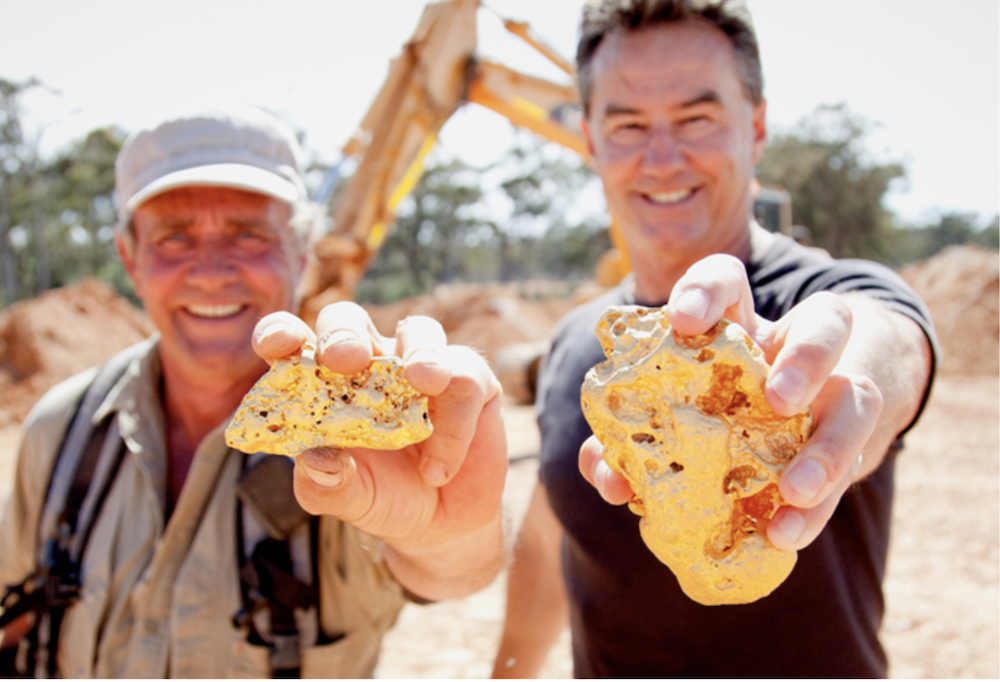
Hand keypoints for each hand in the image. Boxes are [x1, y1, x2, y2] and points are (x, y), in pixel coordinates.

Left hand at [253, 302, 507, 598]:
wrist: (442, 526)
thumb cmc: (384, 498)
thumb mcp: (349, 499)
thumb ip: (327, 485)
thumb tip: (314, 460)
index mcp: (326, 382)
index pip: (295, 342)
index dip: (281, 333)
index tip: (278, 344)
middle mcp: (371, 363)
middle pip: (350, 320)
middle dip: (346, 333)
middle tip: (346, 358)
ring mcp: (422, 366)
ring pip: (419, 331)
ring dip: (420, 352)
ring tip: (423, 382)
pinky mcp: (470, 381)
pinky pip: (463, 382)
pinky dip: (452, 428)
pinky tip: (437, 470)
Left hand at [579, 254, 883, 551]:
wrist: (792, 430)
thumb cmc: (716, 409)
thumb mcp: (676, 411)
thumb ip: (635, 431)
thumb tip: (603, 468)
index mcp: (742, 324)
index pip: (728, 281)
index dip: (705, 292)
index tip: (682, 322)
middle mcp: (798, 346)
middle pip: (828, 321)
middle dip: (807, 358)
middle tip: (780, 400)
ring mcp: (837, 392)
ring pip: (861, 400)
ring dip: (829, 448)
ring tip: (793, 490)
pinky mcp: (854, 445)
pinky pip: (850, 470)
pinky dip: (814, 509)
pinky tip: (783, 532)